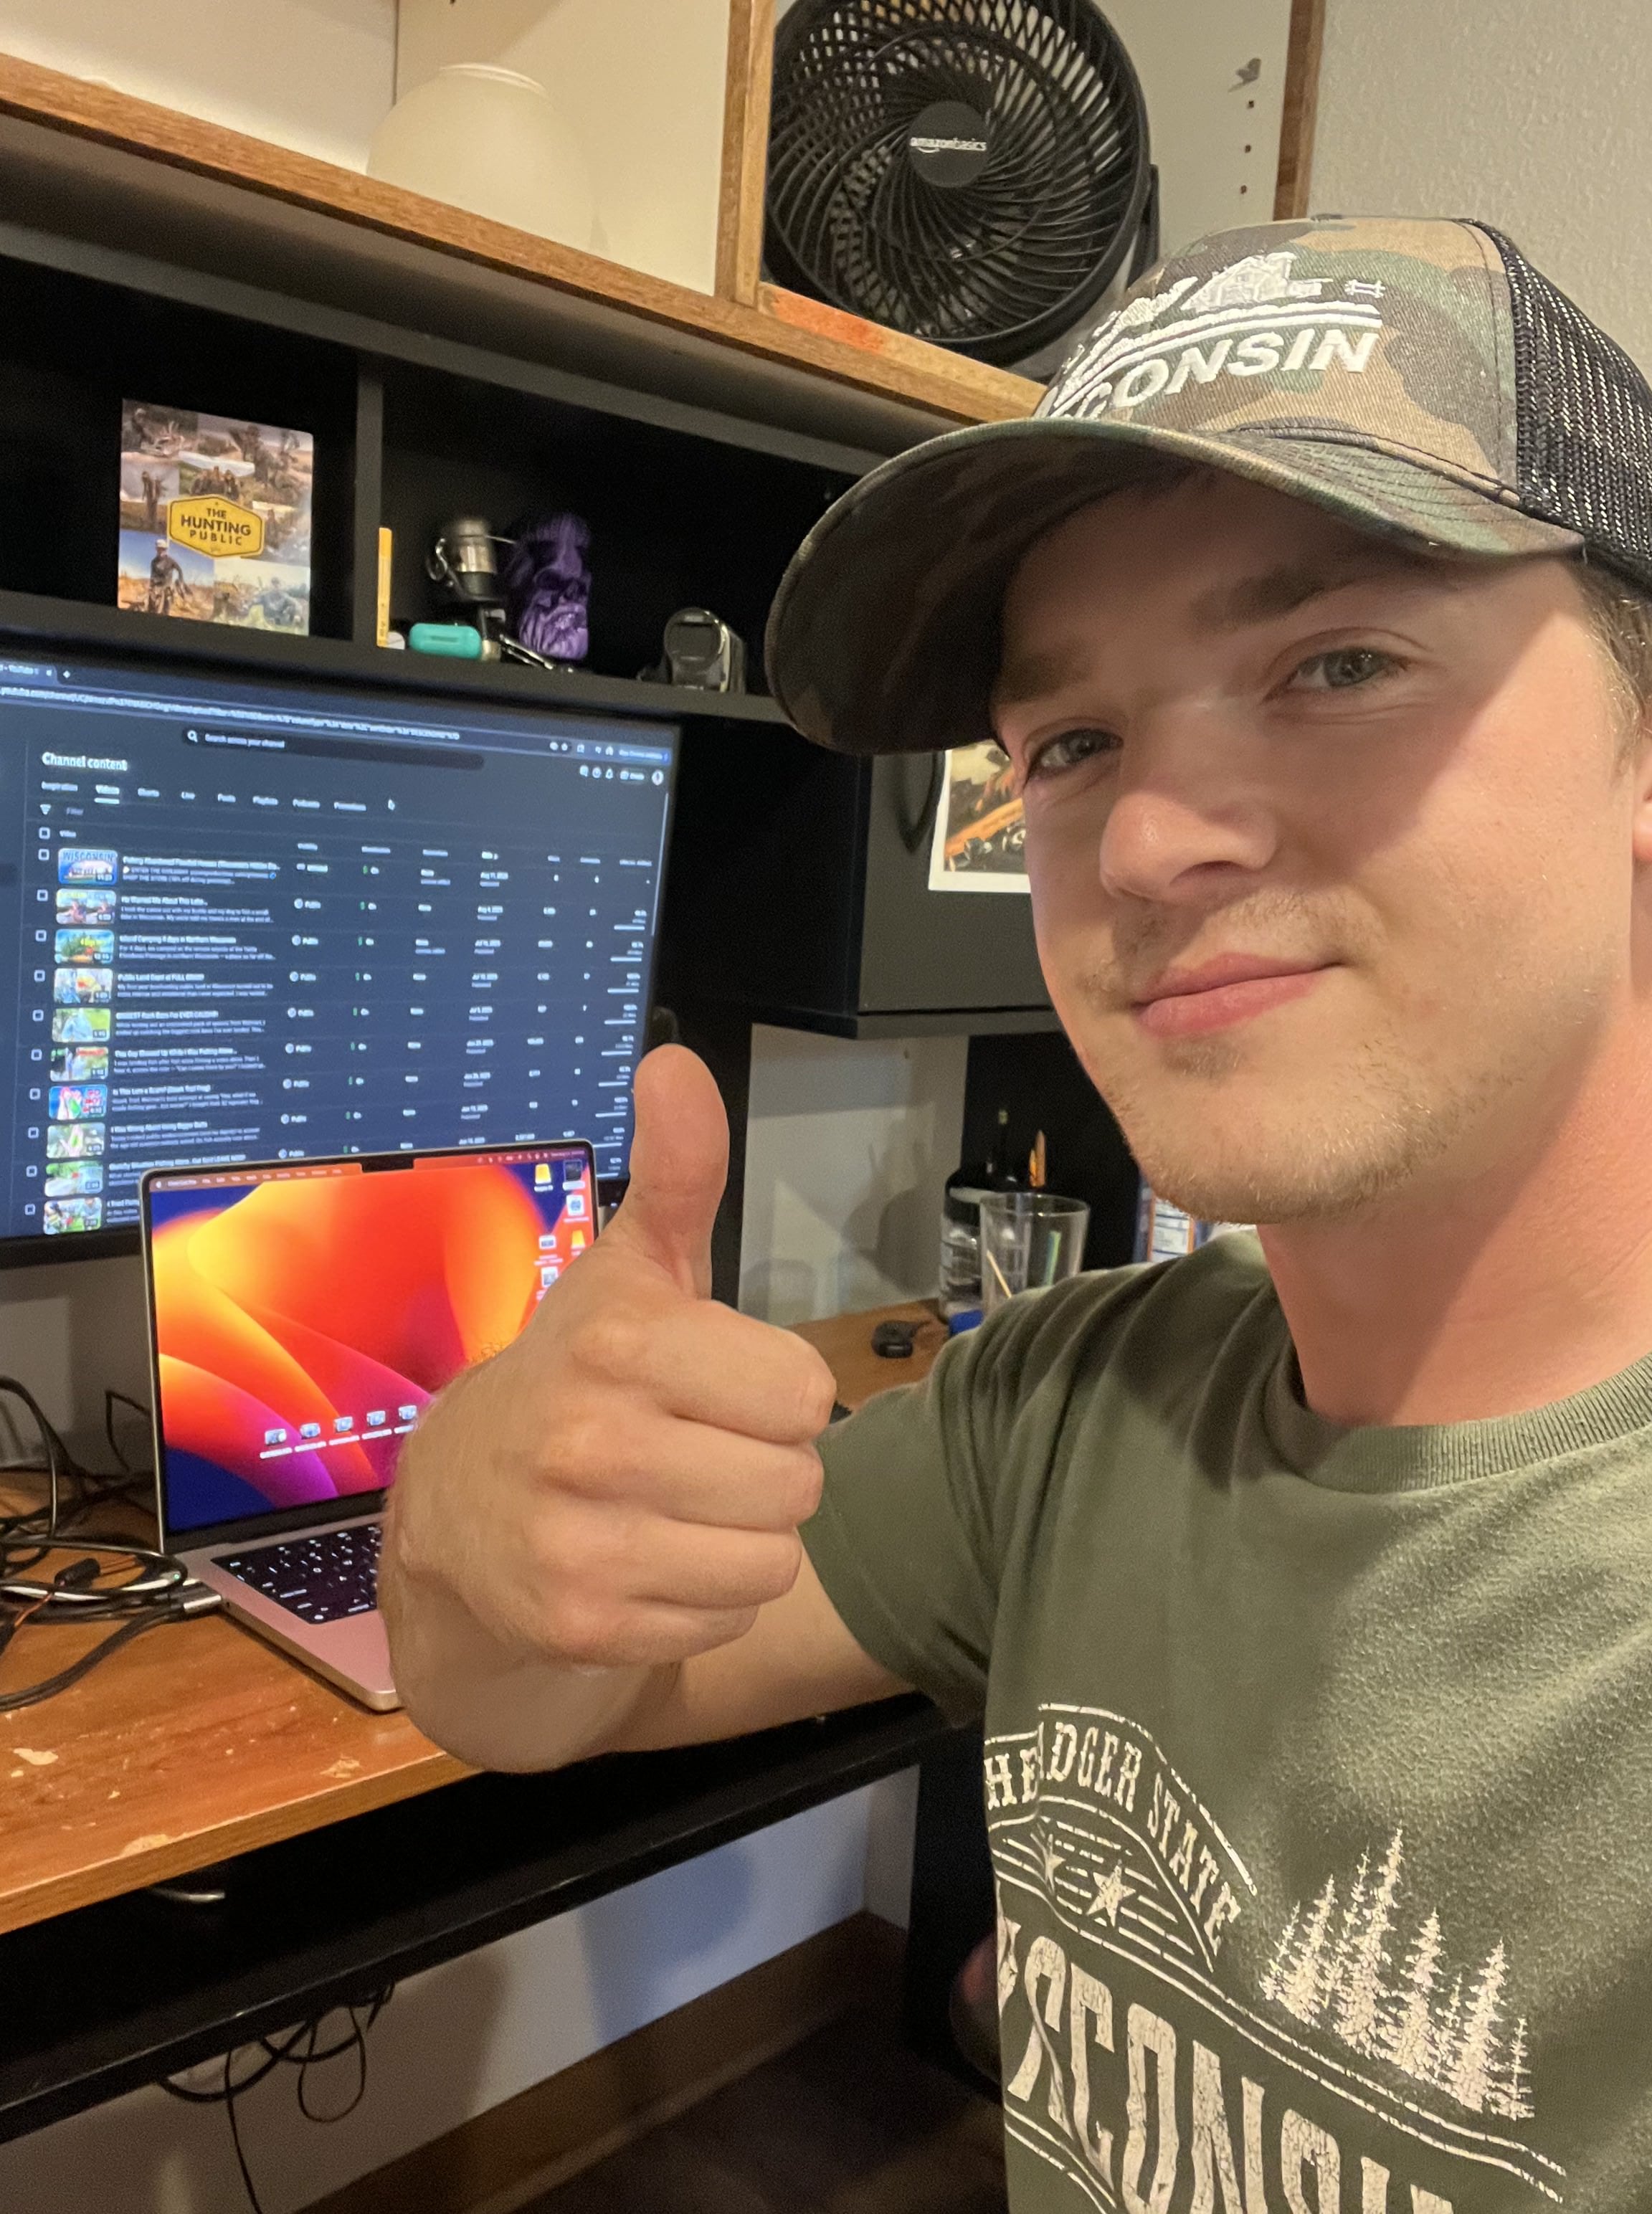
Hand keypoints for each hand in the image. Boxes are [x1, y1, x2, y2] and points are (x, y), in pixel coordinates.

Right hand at [386, 1045, 838, 1676]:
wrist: (457, 1511)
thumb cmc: (577, 1376)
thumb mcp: (628, 1270)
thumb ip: (676, 1172)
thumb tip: (676, 1060)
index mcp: (623, 1345)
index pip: (808, 1393)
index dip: (777, 1391)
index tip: (718, 1386)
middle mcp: (594, 1444)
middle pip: (800, 1483)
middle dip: (765, 1469)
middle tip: (698, 1450)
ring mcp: (583, 1545)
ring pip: (772, 1560)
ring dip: (742, 1539)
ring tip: (676, 1506)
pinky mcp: (582, 1626)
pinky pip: (726, 1618)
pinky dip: (703, 1599)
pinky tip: (646, 1560)